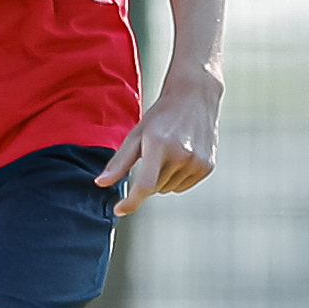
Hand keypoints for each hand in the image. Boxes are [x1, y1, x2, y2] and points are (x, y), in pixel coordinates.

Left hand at [97, 72, 220, 213]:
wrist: (194, 98)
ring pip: (168, 189)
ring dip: (163, 178)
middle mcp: (181, 155)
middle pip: (155, 188)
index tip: (119, 210)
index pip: (145, 185)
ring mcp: (197, 162)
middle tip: (153, 154)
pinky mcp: (207, 167)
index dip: (131, 202)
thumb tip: (101, 183)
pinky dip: (177, 178)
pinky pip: (183, 186)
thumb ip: (119, 162)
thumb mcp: (137, 134)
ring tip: (168, 152)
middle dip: (148, 178)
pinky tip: (181, 156)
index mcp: (159, 145)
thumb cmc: (161, 116)